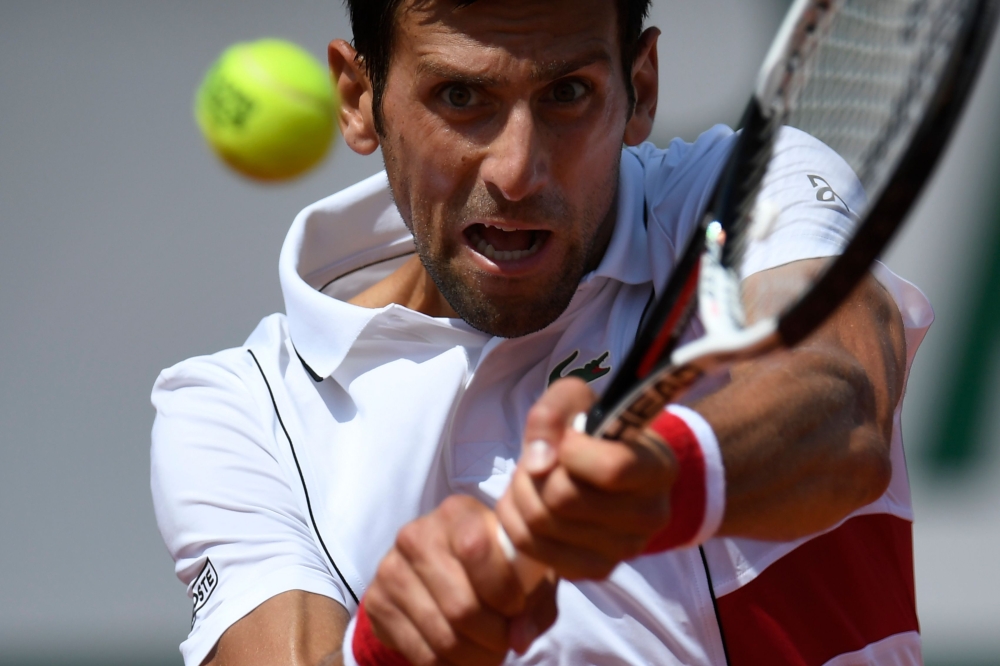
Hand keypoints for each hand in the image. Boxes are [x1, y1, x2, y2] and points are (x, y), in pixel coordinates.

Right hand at [363, 495, 557, 664]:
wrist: (438, 569)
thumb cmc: (496, 567)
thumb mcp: (525, 573)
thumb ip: (535, 602)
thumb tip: (519, 640)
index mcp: (457, 513)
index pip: (475, 548)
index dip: (502, 588)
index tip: (517, 608)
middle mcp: (417, 535)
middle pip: (460, 605)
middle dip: (493, 636)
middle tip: (505, 642)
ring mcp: (391, 568)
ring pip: (442, 635)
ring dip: (474, 657)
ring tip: (489, 653)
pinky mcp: (376, 602)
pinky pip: (420, 652)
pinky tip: (463, 656)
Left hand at [496, 378, 678, 580]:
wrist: (604, 471)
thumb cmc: (594, 431)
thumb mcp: (578, 400)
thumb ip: (555, 411)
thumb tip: (538, 462)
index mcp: (659, 468)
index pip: (612, 468)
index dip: (572, 451)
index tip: (567, 440)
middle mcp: (651, 515)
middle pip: (563, 498)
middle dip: (534, 471)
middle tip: (540, 459)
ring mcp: (624, 550)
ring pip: (540, 522)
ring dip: (521, 491)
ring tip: (533, 478)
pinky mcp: (593, 570)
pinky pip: (529, 546)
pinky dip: (515, 519)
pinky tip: (528, 503)